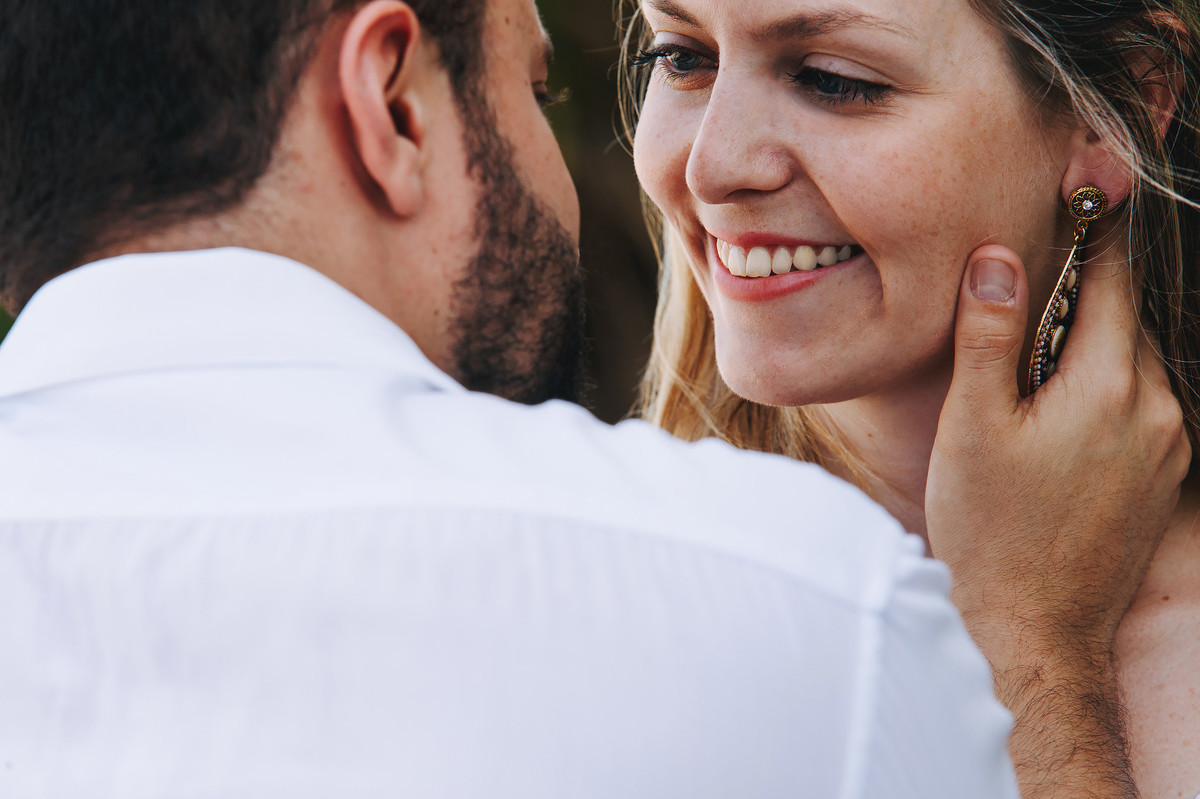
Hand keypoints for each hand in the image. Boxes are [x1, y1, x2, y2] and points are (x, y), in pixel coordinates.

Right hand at [926, 244, 1189, 798]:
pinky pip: (1137, 407)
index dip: (1092, 230)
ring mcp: (1168, 447)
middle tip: (1020, 294)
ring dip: (1084, 350)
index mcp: (1106, 385)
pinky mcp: (1164, 478)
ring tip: (1026, 375)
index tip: (1082, 188)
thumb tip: (998, 259)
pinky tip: (1051, 421)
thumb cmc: (993, 532)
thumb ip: (990, 336)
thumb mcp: (973, 427)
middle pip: (1118, 321)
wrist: (1037, 631)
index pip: (1108, 279)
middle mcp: (1156, 409)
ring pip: (1128, 365)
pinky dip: (1099, 392)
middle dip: (1076, 299)